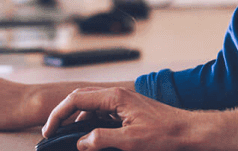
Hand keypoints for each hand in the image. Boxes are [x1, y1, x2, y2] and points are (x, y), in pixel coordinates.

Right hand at [43, 87, 237, 150]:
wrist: (188, 131)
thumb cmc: (165, 133)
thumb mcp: (131, 141)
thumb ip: (102, 139)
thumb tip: (81, 142)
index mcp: (114, 97)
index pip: (76, 99)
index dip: (58, 114)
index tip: (48, 130)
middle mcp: (115, 95)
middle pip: (80, 100)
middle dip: (63, 116)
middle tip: (51, 133)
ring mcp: (121, 102)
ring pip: (90, 108)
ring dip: (76, 122)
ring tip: (67, 139)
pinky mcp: (126, 110)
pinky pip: (101, 114)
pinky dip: (89, 124)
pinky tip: (88, 138)